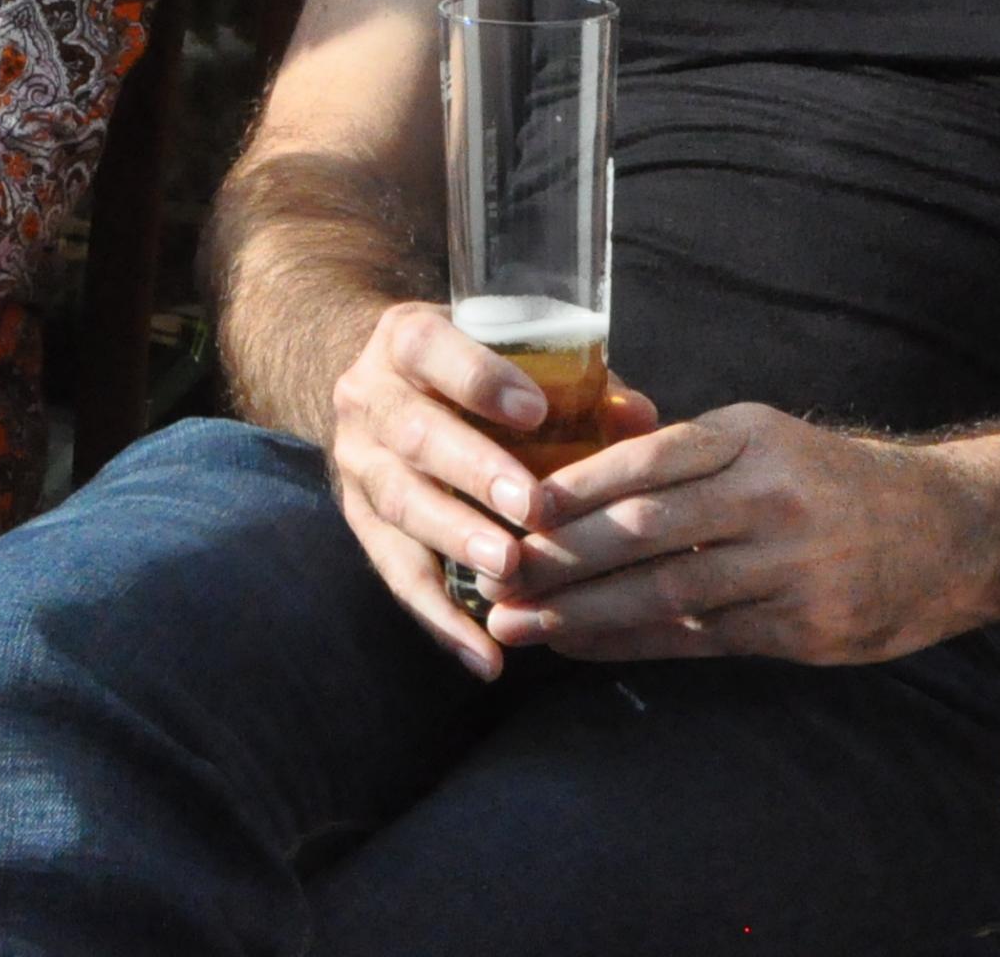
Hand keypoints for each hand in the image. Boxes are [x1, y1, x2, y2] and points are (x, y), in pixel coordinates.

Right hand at [323, 300, 657, 678]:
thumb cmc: (466, 372)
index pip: (430, 348)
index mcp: (406, 341)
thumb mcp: (504, 356)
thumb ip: (574, 385)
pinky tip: (484, 658)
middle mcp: (369, 399)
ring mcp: (359, 464)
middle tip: (532, 508)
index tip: (534, 409)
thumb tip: (640, 419)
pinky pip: (396, 573)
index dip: (477, 378)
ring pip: (402, 504)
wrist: (379, 388)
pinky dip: (439, 619)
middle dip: (475, 471)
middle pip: (415, 433)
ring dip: (457, 540)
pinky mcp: (361, 521)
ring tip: (510, 573)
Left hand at [488, 404, 974, 665]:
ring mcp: (789, 567)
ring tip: (518, 623)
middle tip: (493, 576)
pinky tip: (581, 645)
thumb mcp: (764, 438)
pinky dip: (631, 643)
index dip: (574, 489)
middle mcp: (768, 497)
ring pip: (664, 593)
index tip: (512, 509)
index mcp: (749, 437)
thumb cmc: (828, 480)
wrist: (951, 531)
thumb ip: (682, 456)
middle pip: (644, 530)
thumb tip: (570, 474)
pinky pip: (699, 638)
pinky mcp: (803, 628)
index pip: (646, 460)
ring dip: (582, 613)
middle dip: (559, 559)